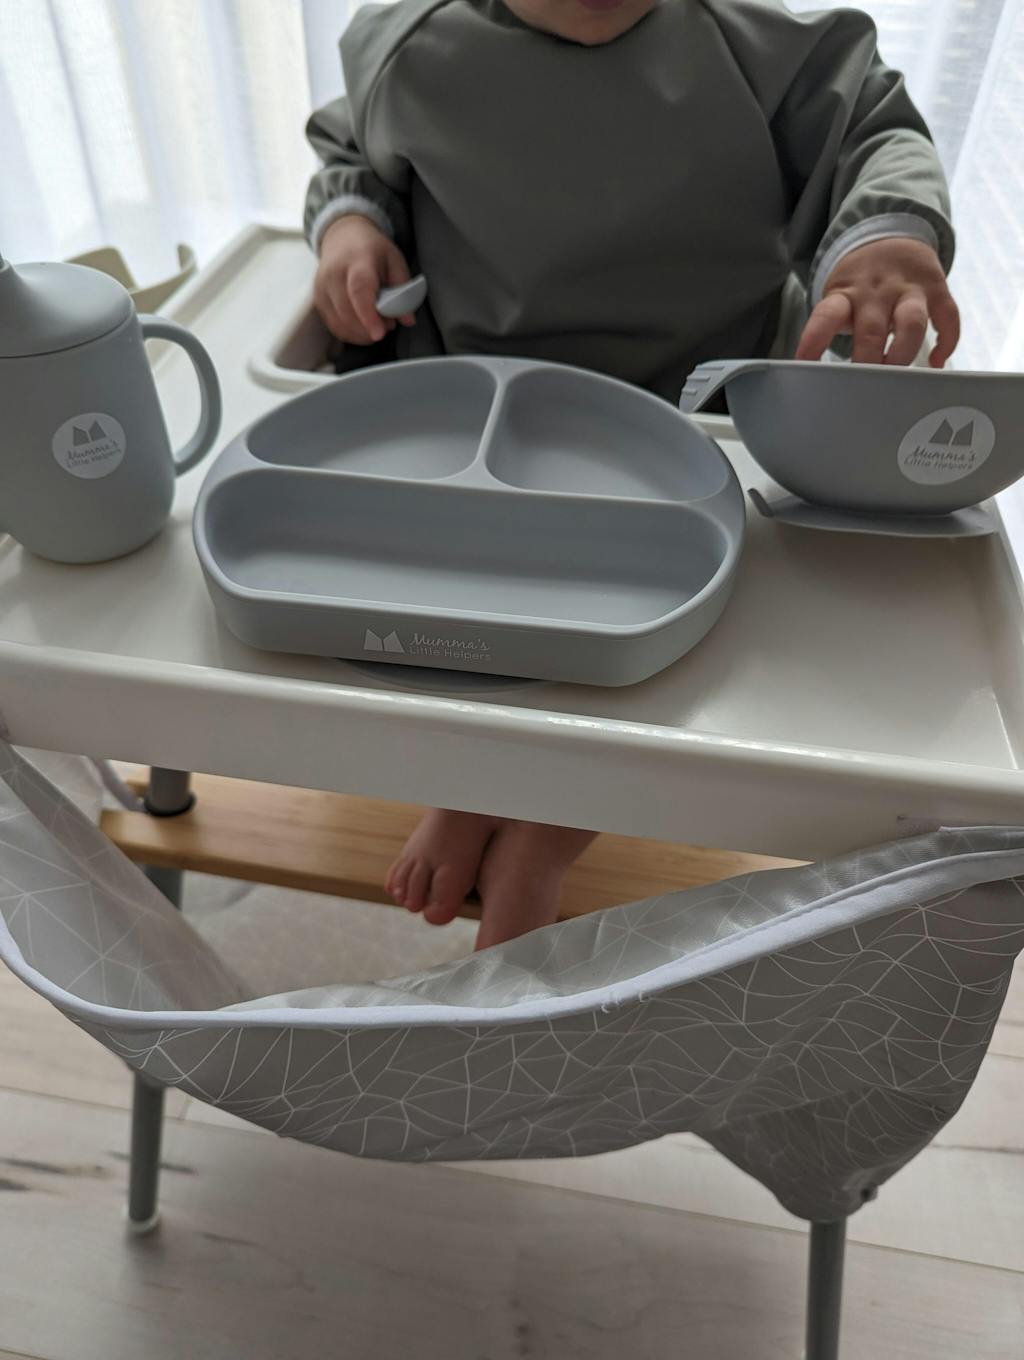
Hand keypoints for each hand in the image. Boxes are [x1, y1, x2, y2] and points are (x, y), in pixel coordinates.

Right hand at [313, 215, 415, 343]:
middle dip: (370, 328)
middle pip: (348, 313)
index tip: (379, 333)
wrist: (343, 237)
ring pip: (340, 325)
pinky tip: (364, 327)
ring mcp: (322, 289)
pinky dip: (352, 334)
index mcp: (357, 260)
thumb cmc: (372, 251)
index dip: (368, 315)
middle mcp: (333, 274)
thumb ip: (403, 290)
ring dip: (362, 334)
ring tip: (378, 323)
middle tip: (389, 324)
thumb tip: (408, 320)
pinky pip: (334, 327)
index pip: (359, 290)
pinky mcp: (318, 301)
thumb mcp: (395, 261)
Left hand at [796, 237, 959, 368]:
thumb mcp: (839, 299)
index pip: (826, 316)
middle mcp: (877, 291)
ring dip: (904, 353)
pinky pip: (948, 317)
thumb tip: (821, 377)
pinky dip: (946, 342)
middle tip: (862, 387)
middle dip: (868, 361)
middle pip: (872, 330)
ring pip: (912, 322)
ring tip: (898, 379)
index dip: (815, 340)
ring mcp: (909, 290)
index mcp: (846, 294)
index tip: (805, 364)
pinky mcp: (937, 290)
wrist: (891, 238)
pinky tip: (935, 363)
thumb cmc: (859, 286)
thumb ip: (832, 330)